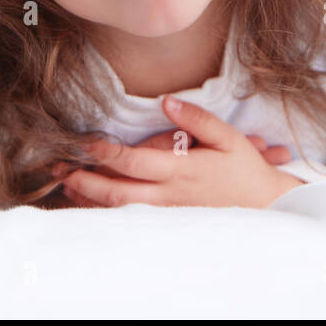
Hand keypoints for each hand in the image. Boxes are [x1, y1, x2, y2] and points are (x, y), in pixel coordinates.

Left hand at [58, 96, 305, 208]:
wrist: (266, 207)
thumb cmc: (246, 170)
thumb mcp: (228, 137)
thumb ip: (196, 119)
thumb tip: (167, 101)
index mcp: (182, 171)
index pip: (134, 162)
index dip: (105, 153)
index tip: (84, 143)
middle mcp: (170, 196)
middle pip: (118, 194)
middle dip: (85, 182)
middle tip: (60, 169)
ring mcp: (167, 214)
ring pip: (120, 211)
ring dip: (91, 199)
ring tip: (67, 184)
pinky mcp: (168, 224)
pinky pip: (131, 220)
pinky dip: (108, 212)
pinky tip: (92, 202)